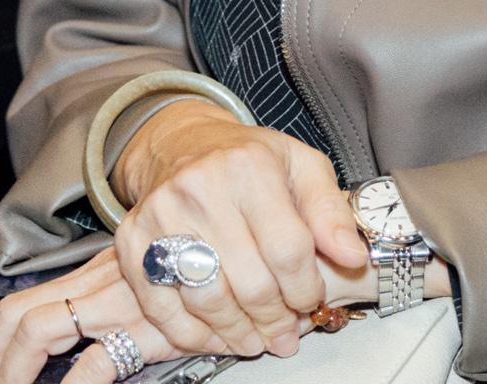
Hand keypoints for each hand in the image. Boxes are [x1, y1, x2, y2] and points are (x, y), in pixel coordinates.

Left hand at [0, 260, 186, 383]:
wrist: (243, 267)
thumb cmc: (195, 290)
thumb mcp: (141, 297)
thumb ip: (104, 315)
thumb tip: (66, 363)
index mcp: (90, 280)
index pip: (17, 305)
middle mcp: (96, 286)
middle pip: (14, 313)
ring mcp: (117, 304)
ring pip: (36, 328)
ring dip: (9, 371)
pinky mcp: (145, 328)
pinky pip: (95, 361)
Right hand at [115, 104, 368, 360]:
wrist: (184, 145)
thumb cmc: (250, 161)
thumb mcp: (302, 167)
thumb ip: (331, 211)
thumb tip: (353, 255)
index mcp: (250, 166)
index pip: (288, 248)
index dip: (305, 288)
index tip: (310, 301)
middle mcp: (201, 188)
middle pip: (249, 281)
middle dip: (274, 319)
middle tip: (284, 335)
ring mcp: (162, 216)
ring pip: (206, 299)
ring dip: (236, 333)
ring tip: (255, 340)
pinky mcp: (133, 241)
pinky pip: (161, 305)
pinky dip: (190, 333)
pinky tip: (215, 336)